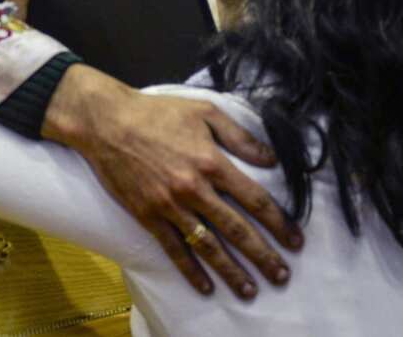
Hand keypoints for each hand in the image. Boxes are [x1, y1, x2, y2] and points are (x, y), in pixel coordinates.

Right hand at [42, 65, 301, 298]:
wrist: (107, 122)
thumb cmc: (157, 113)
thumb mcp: (204, 111)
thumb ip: (240, 136)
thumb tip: (271, 158)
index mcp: (212, 162)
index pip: (255, 200)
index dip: (279, 223)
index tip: (295, 242)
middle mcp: (194, 188)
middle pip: (237, 229)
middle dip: (262, 255)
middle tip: (281, 276)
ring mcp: (170, 205)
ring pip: (208, 245)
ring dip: (231, 271)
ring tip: (249, 290)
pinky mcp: (148, 215)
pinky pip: (173, 248)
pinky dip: (190, 270)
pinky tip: (205, 287)